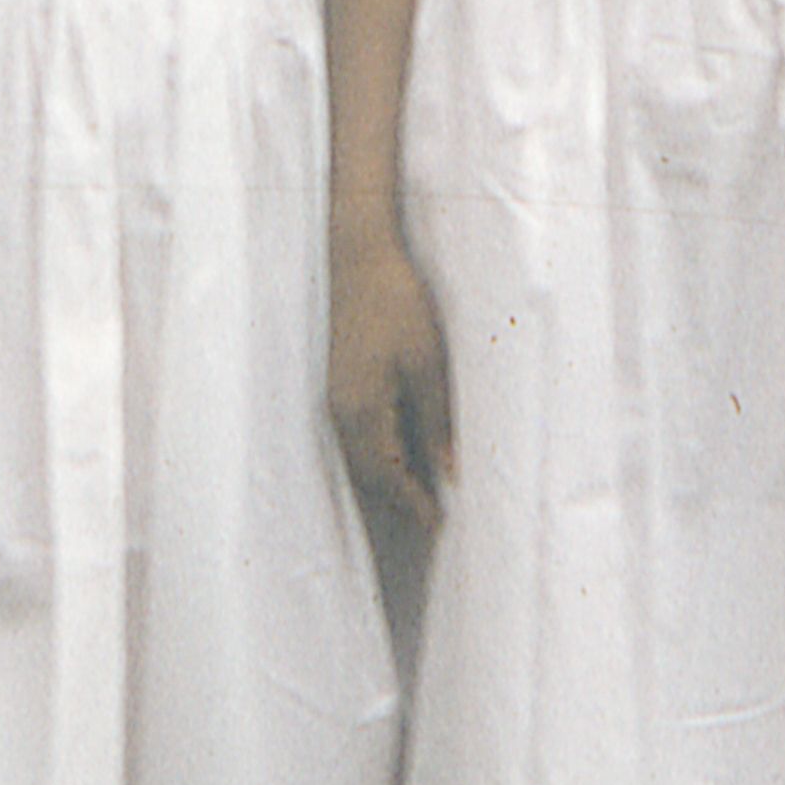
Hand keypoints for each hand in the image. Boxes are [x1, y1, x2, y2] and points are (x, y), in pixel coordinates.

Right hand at [328, 229, 453, 532]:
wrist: (359, 259)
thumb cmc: (397, 304)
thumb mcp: (427, 364)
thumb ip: (436, 422)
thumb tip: (449, 471)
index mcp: (362, 412)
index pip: (387, 476)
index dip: (412, 504)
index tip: (436, 526)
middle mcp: (341, 413)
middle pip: (368, 474)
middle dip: (397, 500)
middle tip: (429, 520)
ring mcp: (335, 399)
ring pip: (358, 457)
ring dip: (385, 479)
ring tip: (417, 494)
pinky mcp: (339, 384)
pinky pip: (355, 436)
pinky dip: (376, 455)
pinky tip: (399, 452)